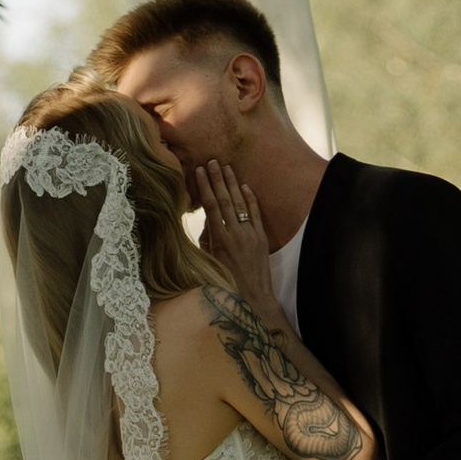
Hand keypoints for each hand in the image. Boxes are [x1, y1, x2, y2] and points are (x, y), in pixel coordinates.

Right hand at [195, 157, 278, 316]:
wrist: (254, 298)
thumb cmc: (227, 284)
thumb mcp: (210, 262)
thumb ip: (207, 240)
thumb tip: (208, 222)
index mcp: (219, 240)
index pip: (210, 206)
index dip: (204, 187)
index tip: (198, 171)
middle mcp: (235, 234)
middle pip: (224, 200)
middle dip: (217, 179)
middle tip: (212, 161)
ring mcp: (250, 234)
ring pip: (239, 203)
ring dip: (232, 183)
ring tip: (227, 167)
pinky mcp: (261, 238)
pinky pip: (255, 213)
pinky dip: (250, 199)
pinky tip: (245, 186)